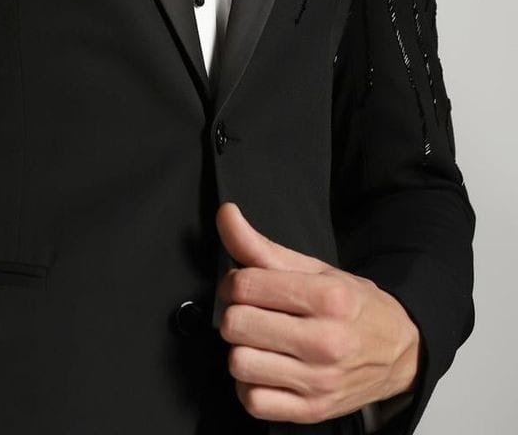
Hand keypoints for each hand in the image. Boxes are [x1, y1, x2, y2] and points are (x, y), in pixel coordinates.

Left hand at [215, 202, 422, 424]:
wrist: (400, 350)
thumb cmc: (353, 306)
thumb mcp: (314, 268)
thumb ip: (261, 245)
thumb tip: (226, 216)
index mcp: (327, 298)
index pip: (245, 286)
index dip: (235, 282)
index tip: (245, 285)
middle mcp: (325, 342)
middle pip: (237, 325)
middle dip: (237, 313)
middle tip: (253, 312)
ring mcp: (319, 381)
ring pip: (239, 364)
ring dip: (242, 350)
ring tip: (260, 341)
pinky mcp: (312, 411)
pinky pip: (252, 401)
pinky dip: (251, 385)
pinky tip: (267, 368)